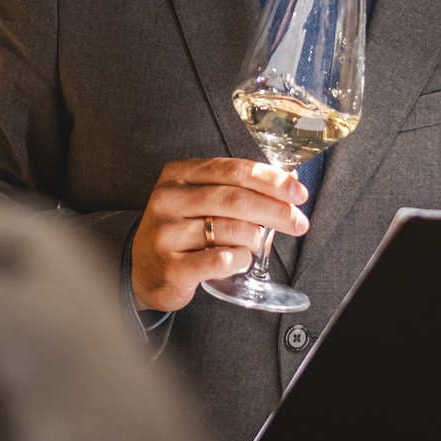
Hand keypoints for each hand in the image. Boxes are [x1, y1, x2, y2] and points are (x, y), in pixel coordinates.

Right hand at [130, 157, 308, 311]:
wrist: (142, 270)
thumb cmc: (183, 230)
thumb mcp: (201, 199)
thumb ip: (238, 188)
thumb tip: (290, 183)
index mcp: (179, 174)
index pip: (233, 170)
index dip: (270, 180)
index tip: (298, 192)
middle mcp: (169, 200)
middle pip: (235, 199)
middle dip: (275, 210)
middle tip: (299, 222)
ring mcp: (166, 234)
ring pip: (229, 229)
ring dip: (257, 237)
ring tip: (261, 243)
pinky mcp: (171, 267)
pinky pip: (219, 260)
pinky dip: (240, 259)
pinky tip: (243, 259)